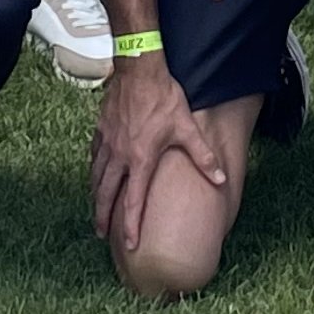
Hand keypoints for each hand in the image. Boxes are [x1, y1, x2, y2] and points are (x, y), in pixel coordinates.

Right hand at [90, 54, 226, 250]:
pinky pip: (94, 156)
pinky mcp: (101, 129)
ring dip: (95, 197)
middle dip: (103, 217)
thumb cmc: (163, 98)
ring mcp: (107, 142)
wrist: (138, 69)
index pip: (132, 202)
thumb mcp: (187, 128)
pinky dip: (94, 169)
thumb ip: (203, 156)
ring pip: (96, 177)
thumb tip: (220, 179)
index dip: (130, 226)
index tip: (129, 244)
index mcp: (140, 160)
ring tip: (96, 210)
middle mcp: (119, 156)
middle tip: (102, 234)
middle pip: (105, 195)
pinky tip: (96, 173)